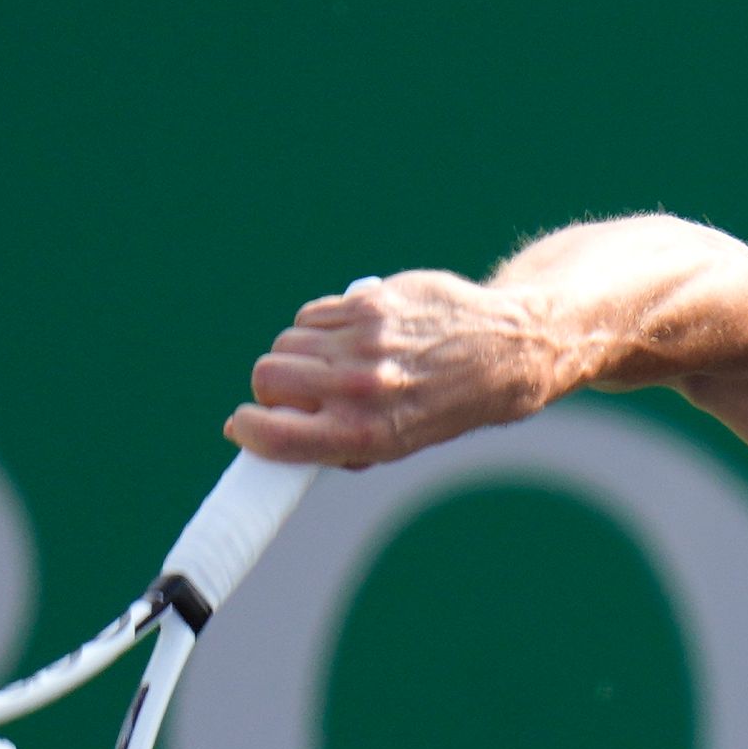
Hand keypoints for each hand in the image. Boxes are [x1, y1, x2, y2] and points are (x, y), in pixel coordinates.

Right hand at [223, 272, 547, 467]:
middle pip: (268, 377)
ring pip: (287, 342)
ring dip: (299, 353)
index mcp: (364, 434)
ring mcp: (365, 341)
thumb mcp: (394, 445)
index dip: (247, 429)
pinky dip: (320, 325)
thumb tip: (265, 439)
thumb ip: (334, 444)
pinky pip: (313, 314)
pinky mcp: (371, 303)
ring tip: (334, 361)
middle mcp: (361, 388)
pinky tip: (350, 335)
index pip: (272, 435)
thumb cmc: (443, 405)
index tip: (245, 425)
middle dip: (274, 387)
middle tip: (299, 390)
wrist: (502, 353)